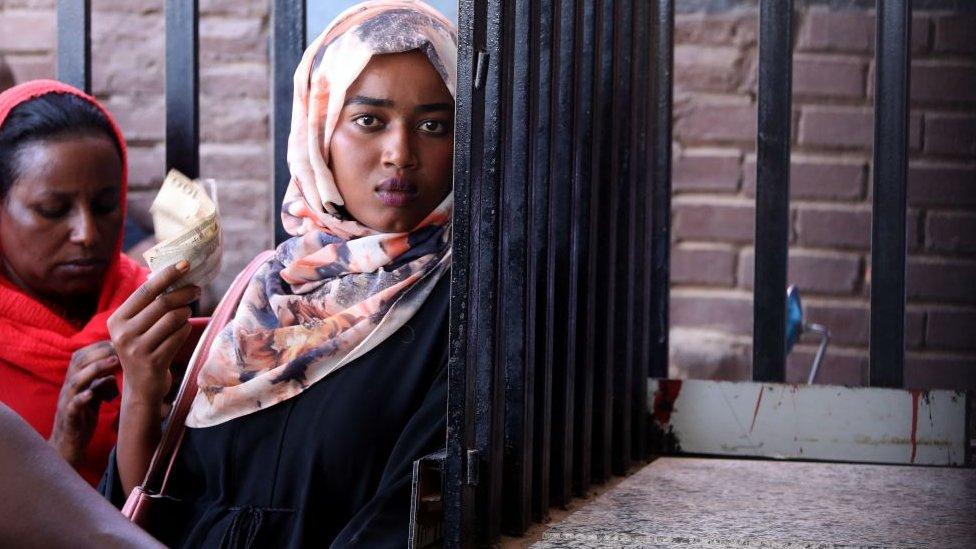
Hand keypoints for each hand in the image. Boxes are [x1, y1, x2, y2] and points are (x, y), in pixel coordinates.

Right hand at [49, 341, 119, 466]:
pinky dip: (82, 397)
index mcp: (74, 380)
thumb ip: (101, 381)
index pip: (80, 356)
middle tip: (118, 349)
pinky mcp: (69, 417)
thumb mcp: (94, 396)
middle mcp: (68, 388)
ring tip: (113, 362)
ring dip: (95, 370)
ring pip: (75, 381)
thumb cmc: (83, 417)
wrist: (68, 444)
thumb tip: (115, 368)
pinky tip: (92, 393)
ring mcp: (67, 402)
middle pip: (77, 363)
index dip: (97, 347)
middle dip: (98, 353)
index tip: (116, 342)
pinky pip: (73, 405)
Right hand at [107, 260, 199, 408]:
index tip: (185, 264)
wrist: (142, 387)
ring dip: (186, 312)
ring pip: (174, 318)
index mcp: (117, 320)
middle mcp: (123, 334)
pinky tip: (183, 330)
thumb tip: (173, 272)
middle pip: (163, 303)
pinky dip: (186, 329)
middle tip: (197, 289)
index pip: (145, 291)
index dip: (166, 275)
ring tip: (186, 313)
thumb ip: (148, 304)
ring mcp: (137, 349)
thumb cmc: (145, 348)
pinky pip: (180, 335)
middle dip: (184, 292)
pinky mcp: (153, 361)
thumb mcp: (137, 327)